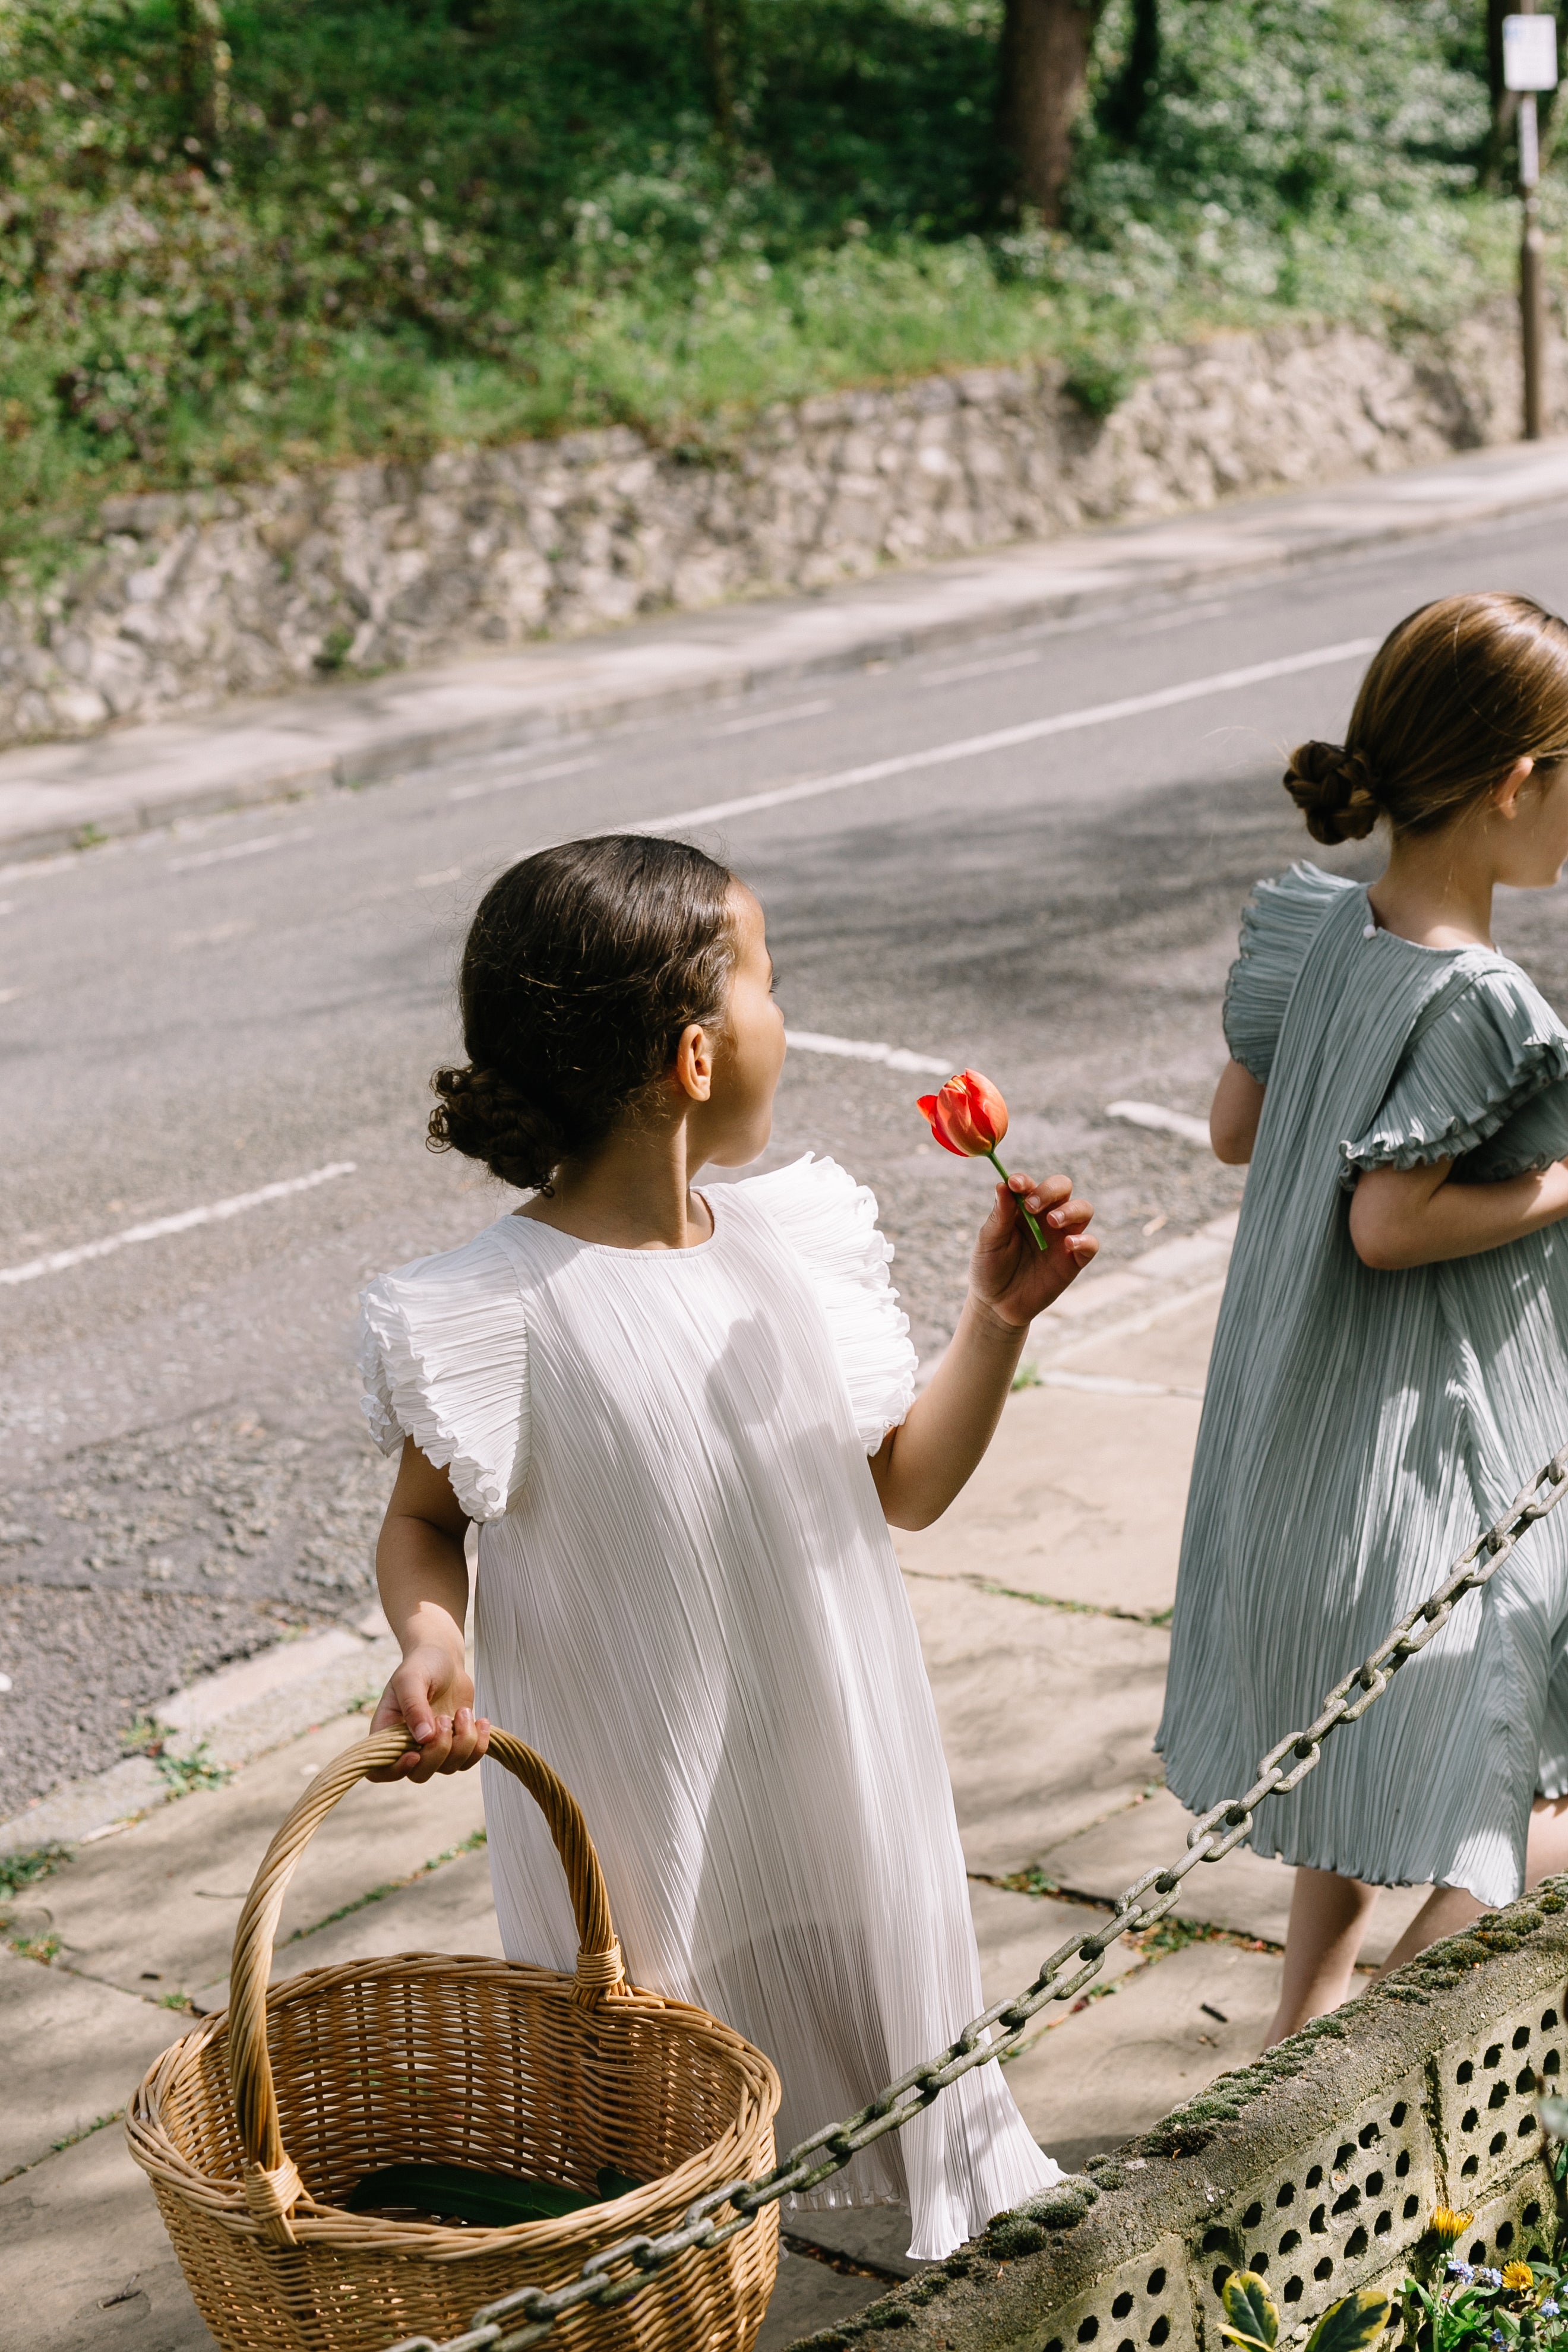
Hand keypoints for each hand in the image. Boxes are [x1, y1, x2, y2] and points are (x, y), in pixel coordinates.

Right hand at [367, 1643, 490, 1781]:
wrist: (443, 1657)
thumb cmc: (421, 1664)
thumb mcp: (411, 1678)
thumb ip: (414, 1706)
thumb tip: (424, 1738)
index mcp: (387, 1732)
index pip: (381, 1771)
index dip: (396, 1771)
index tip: (415, 1754)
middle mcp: (408, 1745)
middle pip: (421, 1774)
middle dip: (440, 1750)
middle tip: (445, 1718)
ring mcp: (433, 1747)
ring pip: (449, 1768)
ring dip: (463, 1743)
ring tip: (464, 1711)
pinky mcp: (455, 1743)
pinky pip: (469, 1761)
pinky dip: (479, 1746)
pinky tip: (481, 1721)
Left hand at [969, 1170, 1096, 1329]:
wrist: (997, 1306)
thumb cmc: (989, 1268)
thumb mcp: (989, 1242)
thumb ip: (999, 1215)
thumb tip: (1003, 1184)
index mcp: (1023, 1208)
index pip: (1031, 1185)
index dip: (1025, 1181)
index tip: (1015, 1184)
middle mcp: (1046, 1217)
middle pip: (1062, 1188)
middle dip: (1050, 1190)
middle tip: (1032, 1207)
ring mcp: (1062, 1237)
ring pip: (1083, 1209)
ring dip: (1071, 1210)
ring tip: (1052, 1222)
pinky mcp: (1074, 1260)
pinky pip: (1091, 1244)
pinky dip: (1085, 1240)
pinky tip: (1069, 1244)